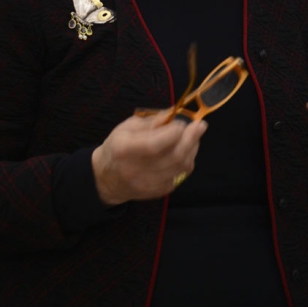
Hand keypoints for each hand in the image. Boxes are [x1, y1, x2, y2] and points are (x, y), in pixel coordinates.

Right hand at [91, 111, 207, 205]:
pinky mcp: (158, 192)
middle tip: (200, 125)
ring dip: (192, 148)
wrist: (107, 179)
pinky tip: (185, 150)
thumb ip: (151, 121)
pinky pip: (180, 175)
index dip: (173, 133)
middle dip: (191, 139)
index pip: (154, 145)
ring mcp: (148, 184)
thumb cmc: (117, 147)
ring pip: (181, 166)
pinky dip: (186, 160)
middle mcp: (136, 170)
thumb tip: (174, 114)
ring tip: (195, 135)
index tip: (182, 122)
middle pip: (173, 156)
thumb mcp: (127, 127)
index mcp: (124, 150)